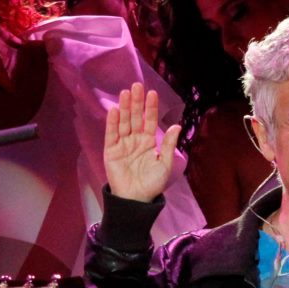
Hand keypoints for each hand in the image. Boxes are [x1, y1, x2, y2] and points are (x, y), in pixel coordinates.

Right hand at [105, 82, 181, 202]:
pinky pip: (112, 134)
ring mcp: (122, 144)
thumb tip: (176, 126)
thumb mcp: (165, 164)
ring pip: (124, 122)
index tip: (152, 93)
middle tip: (137, 86)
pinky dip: (113, 122)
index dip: (150, 108)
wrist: (136, 199)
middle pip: (135, 117)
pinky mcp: (111, 151)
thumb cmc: (152, 184)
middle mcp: (135, 140)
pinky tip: (115, 110)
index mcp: (149, 142)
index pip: (149, 121)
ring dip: (125, 108)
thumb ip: (169, 145)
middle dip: (136, 102)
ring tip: (126, 93)